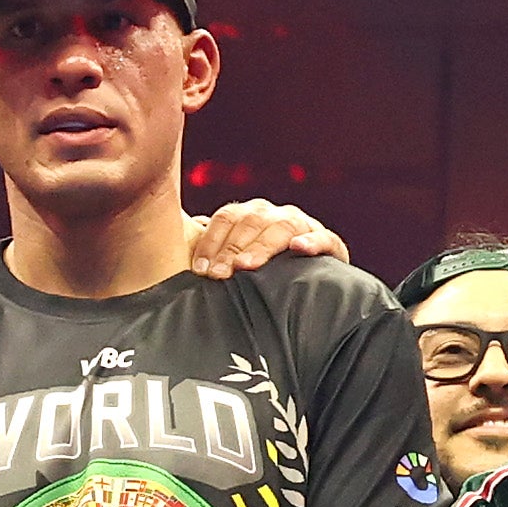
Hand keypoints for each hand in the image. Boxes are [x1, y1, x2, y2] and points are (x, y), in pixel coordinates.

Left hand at [186, 198, 351, 275]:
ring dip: (262, 247)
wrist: (306, 292)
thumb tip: (177, 254)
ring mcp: (302, 226)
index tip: (199, 269)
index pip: (226, 218)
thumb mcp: (230, 264)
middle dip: (232, 249)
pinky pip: (325, 238)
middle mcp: (274, 214)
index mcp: (249, 215)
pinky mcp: (330, 244)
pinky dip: (312, 241)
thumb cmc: (257, 278)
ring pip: (281, 228)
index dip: (211, 241)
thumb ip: (209, 255)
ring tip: (247, 266)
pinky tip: (298, 249)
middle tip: (219, 275)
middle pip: (250, 222)